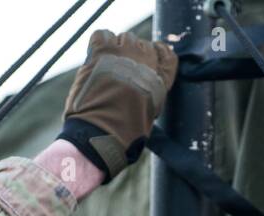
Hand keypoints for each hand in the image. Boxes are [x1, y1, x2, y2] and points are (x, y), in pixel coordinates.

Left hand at [58, 29, 177, 180]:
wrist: (103, 130)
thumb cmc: (125, 133)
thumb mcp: (148, 117)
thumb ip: (149, 97)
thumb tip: (141, 96)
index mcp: (161, 79)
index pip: (168, 55)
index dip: (157, 55)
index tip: (148, 61)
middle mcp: (147, 61)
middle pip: (142, 45)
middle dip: (132, 55)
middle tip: (119, 71)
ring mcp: (125, 52)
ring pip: (124, 38)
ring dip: (116, 49)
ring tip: (106, 67)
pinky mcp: (103, 50)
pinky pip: (103, 35)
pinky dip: (99, 43)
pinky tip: (95, 57)